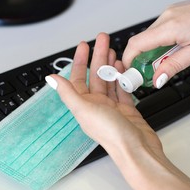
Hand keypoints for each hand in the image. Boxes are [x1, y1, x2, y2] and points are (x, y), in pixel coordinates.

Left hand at [47, 33, 189, 189]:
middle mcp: (97, 106)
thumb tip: (51, 78)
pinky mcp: (127, 110)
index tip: (84, 45)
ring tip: (113, 49)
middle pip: (96, 76)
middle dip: (98, 56)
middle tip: (103, 39)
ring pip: (109, 80)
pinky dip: (122, 77)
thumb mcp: (85, 110)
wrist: (137, 150)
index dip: (80, 60)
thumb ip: (68, 93)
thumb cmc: (112, 134)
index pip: (79, 78)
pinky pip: (123, 89)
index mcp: (84, 105)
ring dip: (110, 65)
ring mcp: (113, 108)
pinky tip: (123, 67)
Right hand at [122, 0, 189, 86]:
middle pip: (142, 41)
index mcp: (171, 26)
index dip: (129, 60)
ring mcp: (170, 12)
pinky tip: (175, 49)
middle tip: (153, 74)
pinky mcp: (175, 12)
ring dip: (154, 52)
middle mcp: (167, 16)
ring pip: (151, 36)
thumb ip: (174, 66)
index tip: (132, 73)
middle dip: (143, 60)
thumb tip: (158, 78)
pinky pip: (160, 29)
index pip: (137, 44)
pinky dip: (161, 42)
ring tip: (170, 61)